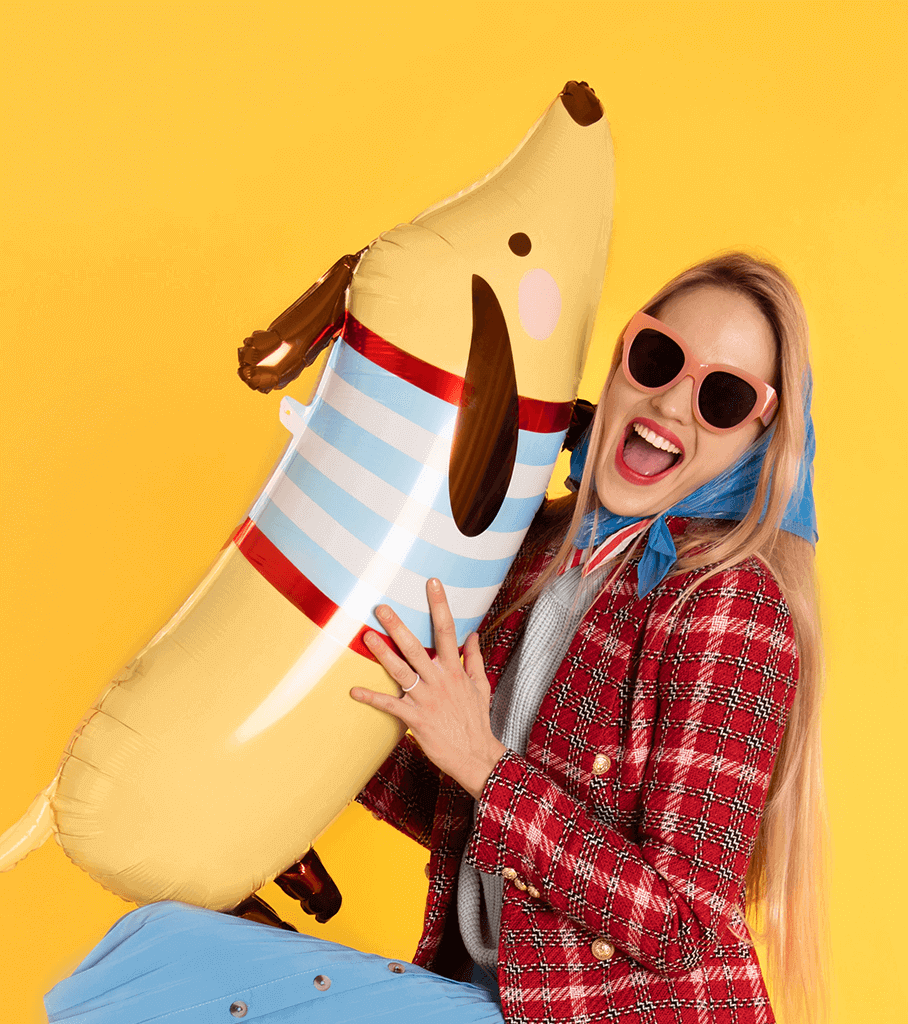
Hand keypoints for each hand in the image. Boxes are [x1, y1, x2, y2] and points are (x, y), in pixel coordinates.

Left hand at [350, 578, 506, 799]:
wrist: (476, 756)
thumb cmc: (476, 721)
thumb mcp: (481, 686)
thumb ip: (474, 659)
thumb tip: (474, 635)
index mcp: (454, 670)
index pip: (447, 630)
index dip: (440, 605)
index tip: (432, 583)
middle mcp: (440, 680)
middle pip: (416, 647)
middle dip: (398, 626)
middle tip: (382, 607)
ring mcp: (426, 700)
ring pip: (401, 672)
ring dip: (382, 654)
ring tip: (366, 636)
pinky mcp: (415, 720)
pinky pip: (390, 705)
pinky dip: (372, 698)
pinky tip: (354, 691)